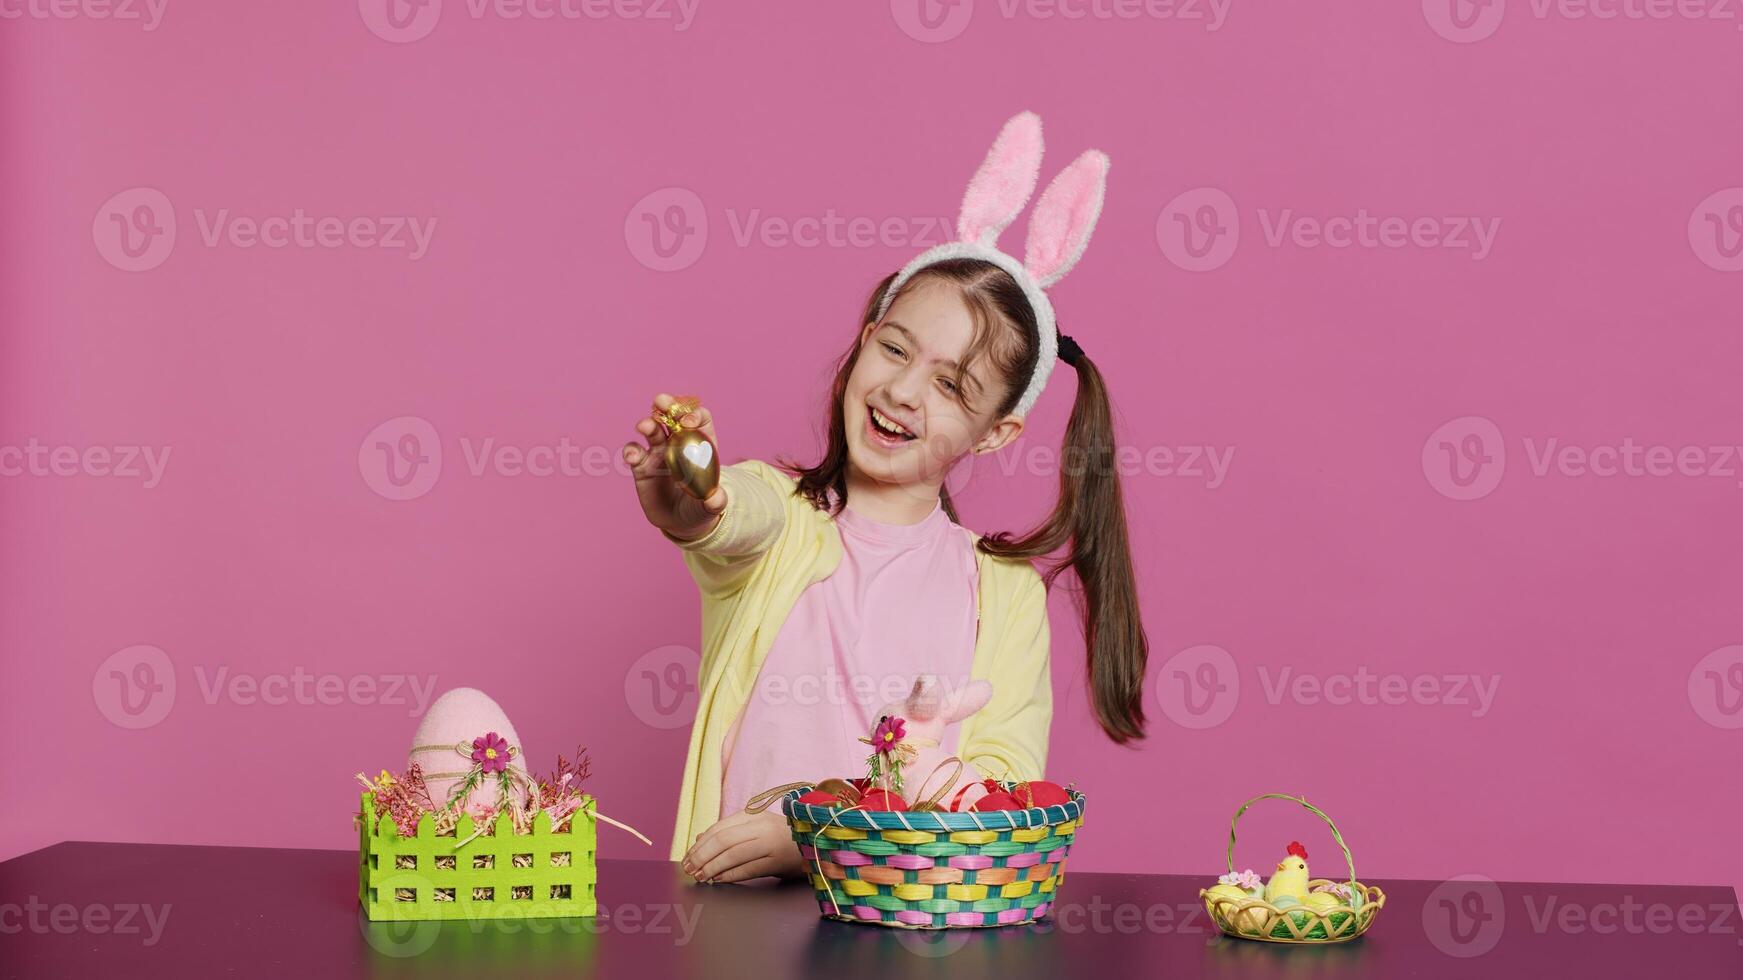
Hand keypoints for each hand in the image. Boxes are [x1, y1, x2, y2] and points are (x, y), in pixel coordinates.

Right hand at [622, 392, 727, 538]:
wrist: (679, 523)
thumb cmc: (699, 509)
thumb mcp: (710, 507)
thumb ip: (714, 502)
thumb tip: (716, 500)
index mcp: (700, 445)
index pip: (700, 420)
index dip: (694, 415)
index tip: (687, 422)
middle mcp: (678, 443)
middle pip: (673, 417)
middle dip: (667, 406)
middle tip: (660, 402)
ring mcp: (658, 452)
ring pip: (652, 430)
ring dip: (648, 424)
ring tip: (645, 427)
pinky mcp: (641, 466)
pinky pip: (633, 452)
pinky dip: (631, 450)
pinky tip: (632, 456)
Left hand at [680, 808, 804, 883]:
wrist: (815, 846)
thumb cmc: (780, 839)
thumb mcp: (755, 829)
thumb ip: (729, 832)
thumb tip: (699, 839)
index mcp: (754, 815)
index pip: (719, 828)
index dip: (700, 844)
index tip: (688, 857)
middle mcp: (762, 826)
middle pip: (723, 840)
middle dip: (702, 856)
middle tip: (690, 869)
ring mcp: (771, 843)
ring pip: (733, 854)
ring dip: (712, 867)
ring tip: (701, 876)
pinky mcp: (778, 861)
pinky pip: (748, 869)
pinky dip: (730, 875)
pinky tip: (719, 880)